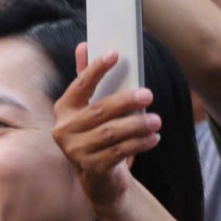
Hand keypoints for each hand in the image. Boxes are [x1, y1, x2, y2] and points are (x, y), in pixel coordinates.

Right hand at [52, 44, 162, 213]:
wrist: (98, 175)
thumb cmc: (97, 133)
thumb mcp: (91, 107)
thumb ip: (87, 79)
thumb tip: (84, 45)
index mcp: (64, 109)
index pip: (80, 85)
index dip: (96, 69)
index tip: (115, 54)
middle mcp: (64, 130)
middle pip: (98, 111)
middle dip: (125, 101)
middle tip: (148, 94)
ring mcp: (75, 150)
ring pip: (110, 133)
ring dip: (136, 125)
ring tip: (157, 120)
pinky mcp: (91, 168)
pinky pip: (118, 152)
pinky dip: (138, 144)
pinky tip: (153, 138)